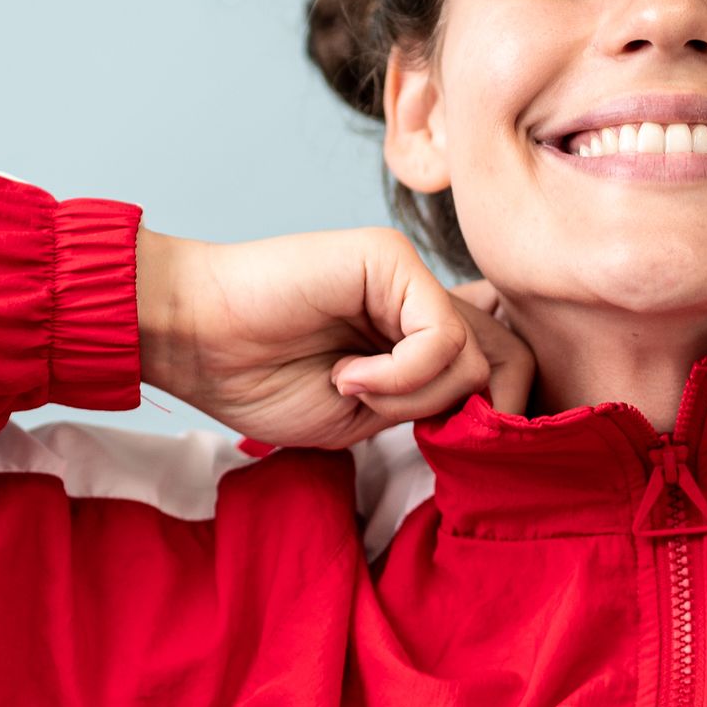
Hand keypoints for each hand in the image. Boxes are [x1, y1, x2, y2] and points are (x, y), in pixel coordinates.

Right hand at [136, 228, 533, 447]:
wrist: (194, 343)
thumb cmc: (261, 381)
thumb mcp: (366, 416)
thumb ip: (427, 405)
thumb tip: (489, 410)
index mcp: (418, 337)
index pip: (503, 369)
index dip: (493, 420)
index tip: (440, 448)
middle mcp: (423, 301)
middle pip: (512, 359)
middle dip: (479, 416)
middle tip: (418, 432)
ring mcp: (409, 276)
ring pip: (476, 357)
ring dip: (414, 398)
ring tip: (351, 392)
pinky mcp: (390, 259)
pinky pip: (442, 337)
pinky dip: (402, 377)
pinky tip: (347, 377)